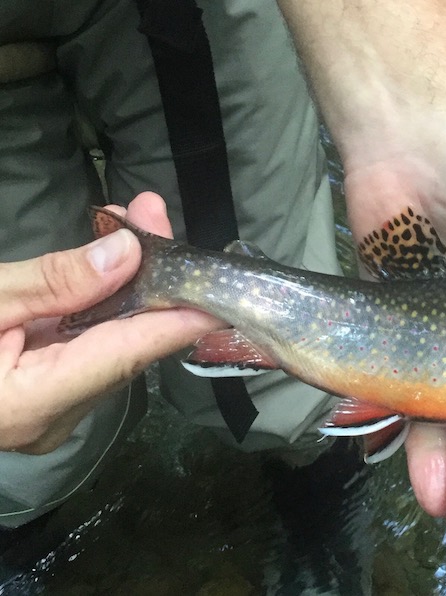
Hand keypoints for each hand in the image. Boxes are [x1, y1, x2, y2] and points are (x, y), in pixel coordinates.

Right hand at [0, 193, 221, 454]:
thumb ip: (52, 283)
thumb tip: (126, 254)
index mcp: (35, 397)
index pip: (127, 352)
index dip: (179, 319)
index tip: (219, 290)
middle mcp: (56, 412)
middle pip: (125, 341)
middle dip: (148, 276)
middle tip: (150, 213)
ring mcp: (54, 408)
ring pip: (110, 340)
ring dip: (124, 282)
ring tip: (134, 220)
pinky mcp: (48, 394)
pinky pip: (88, 345)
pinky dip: (100, 302)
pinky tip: (106, 262)